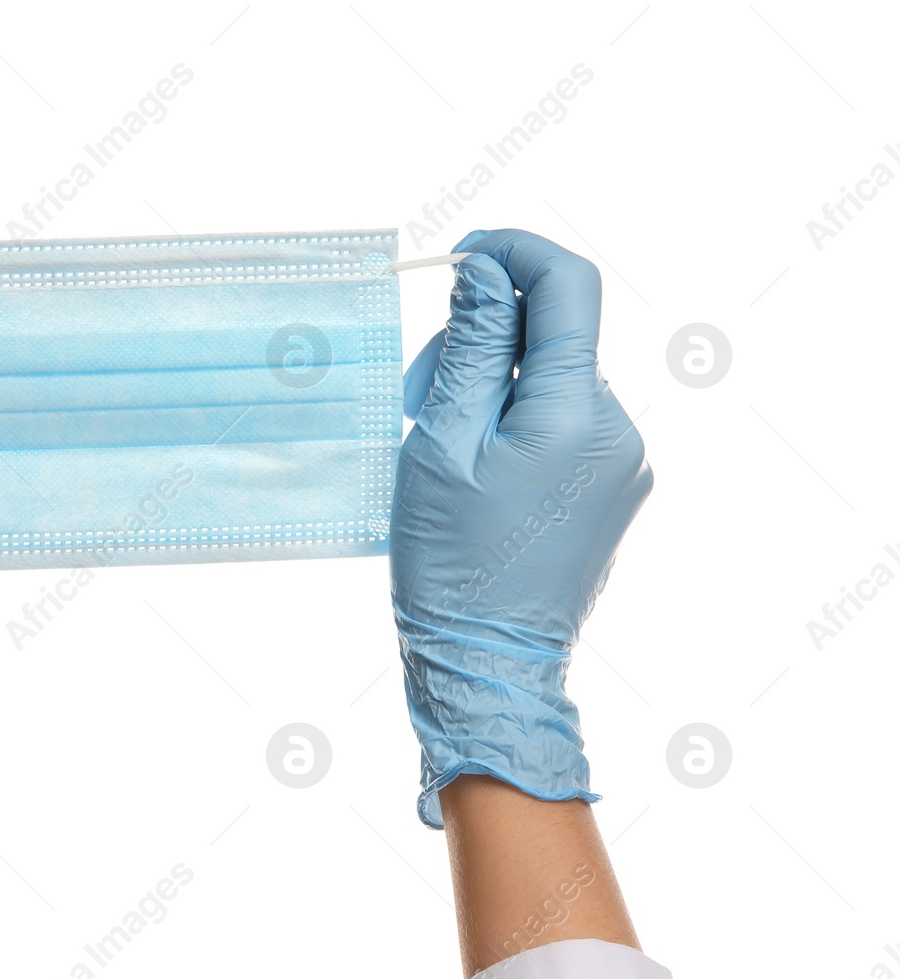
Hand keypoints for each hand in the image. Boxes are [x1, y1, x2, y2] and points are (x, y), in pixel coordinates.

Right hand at [390, 230, 651, 826]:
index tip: (460, 261)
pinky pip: (565, 424)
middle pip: (555, 334)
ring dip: (495, 386)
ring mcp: (624, 463)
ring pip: (555, 380)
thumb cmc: (452, 563)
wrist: (488, 665)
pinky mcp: (614, 489)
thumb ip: (472, 348)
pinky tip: (474, 470)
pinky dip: (515, 423)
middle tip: (415, 391)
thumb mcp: (442, 443)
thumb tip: (484, 271)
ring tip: (438, 443)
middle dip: (484, 338)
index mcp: (578, 412)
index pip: (567, 284)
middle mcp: (620, 429)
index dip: (512, 253)